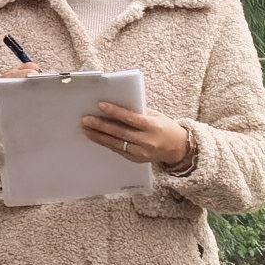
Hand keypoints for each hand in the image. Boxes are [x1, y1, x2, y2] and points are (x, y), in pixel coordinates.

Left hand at [80, 101, 198, 172]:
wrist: (178, 148)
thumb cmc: (166, 127)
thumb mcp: (156, 116)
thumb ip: (139, 112)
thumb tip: (117, 106)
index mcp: (153, 126)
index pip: (131, 118)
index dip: (115, 112)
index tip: (101, 105)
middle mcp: (146, 140)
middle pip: (120, 132)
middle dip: (101, 125)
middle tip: (86, 120)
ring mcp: (141, 152)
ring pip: (116, 143)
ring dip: (99, 136)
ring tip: (86, 129)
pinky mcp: (136, 159)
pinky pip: (119, 150)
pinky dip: (107, 143)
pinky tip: (97, 138)